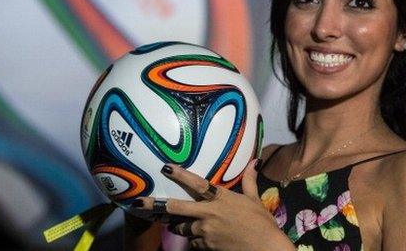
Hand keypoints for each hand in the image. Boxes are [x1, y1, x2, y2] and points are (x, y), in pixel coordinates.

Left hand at [134, 160, 294, 250]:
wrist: (265, 247)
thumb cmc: (262, 222)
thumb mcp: (255, 200)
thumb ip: (249, 181)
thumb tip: (254, 163)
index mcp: (220, 197)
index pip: (196, 183)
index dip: (180, 175)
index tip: (165, 168)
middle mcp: (208, 213)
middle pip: (177, 208)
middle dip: (156, 205)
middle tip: (139, 203)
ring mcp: (205, 231)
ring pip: (182, 228)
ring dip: (179, 226)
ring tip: (173, 223)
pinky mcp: (206, 246)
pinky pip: (193, 243)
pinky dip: (195, 241)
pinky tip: (201, 240)